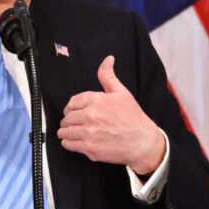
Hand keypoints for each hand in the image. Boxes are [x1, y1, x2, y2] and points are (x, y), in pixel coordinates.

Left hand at [57, 55, 164, 174]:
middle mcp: (90, 116)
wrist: (143, 142)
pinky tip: (73, 141)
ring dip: (65, 131)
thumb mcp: (121, 92)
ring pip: (65, 131)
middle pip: (67, 117)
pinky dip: (68, 142)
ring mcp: (89, 133)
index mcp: (96, 100)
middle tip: (72, 123)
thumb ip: (108, 76)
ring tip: (68, 132)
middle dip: (68, 120)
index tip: (72, 111)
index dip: (71, 107)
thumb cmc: (133, 118)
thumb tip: (108, 60)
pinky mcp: (89, 148)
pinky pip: (69, 144)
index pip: (72, 102)